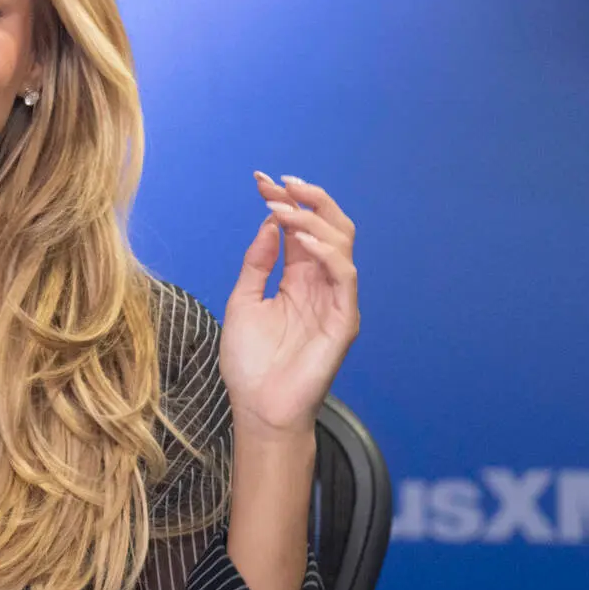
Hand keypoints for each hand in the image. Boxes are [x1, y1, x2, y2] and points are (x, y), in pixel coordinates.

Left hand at [220, 173, 359, 440]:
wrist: (259, 409)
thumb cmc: (251, 364)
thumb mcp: (244, 301)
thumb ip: (258, 262)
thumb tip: (268, 222)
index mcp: (299, 278)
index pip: (300, 228)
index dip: (284, 202)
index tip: (261, 180)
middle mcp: (321, 284)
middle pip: (329, 227)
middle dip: (307, 200)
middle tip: (279, 184)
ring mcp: (335, 300)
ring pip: (340, 243)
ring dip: (311, 220)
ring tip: (282, 208)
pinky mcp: (344, 319)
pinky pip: (344, 276)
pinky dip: (326, 253)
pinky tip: (300, 240)